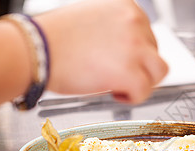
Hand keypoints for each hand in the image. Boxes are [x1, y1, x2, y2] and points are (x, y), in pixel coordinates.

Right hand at [35, 0, 167, 103]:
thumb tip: (125, 50)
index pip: (148, 34)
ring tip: (121, 86)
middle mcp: (135, 23)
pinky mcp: (128, 72)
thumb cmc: (53, 39)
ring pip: (159, 71)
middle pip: (155, 53)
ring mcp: (134, 47)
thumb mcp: (91, 20)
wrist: (35, 50)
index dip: (135, 53)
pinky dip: (132, 97)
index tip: (122, 61)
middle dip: (139, 67)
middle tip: (117, 76)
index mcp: (126, 8)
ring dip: (143, 81)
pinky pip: (145, 91)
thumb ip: (114, 30)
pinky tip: (114, 93)